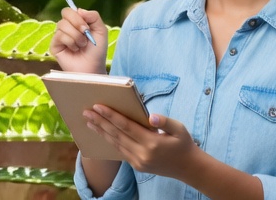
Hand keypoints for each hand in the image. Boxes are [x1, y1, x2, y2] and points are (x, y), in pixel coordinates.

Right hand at [49, 7, 108, 73]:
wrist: (93, 68)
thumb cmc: (97, 51)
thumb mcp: (101, 31)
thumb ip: (94, 16)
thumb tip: (79, 10)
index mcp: (76, 23)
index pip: (71, 10)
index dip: (78, 16)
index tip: (87, 26)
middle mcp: (66, 27)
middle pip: (65, 13)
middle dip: (77, 23)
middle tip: (85, 34)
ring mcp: (59, 36)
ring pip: (62, 25)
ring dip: (76, 36)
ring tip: (81, 46)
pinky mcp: (54, 45)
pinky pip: (59, 35)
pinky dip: (70, 42)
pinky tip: (74, 50)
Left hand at [82, 106, 200, 181]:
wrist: (189, 168)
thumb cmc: (183, 144)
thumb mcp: (179, 129)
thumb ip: (165, 121)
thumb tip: (151, 116)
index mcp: (152, 142)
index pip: (126, 126)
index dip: (110, 115)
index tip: (97, 106)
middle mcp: (143, 154)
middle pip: (116, 135)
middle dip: (100, 122)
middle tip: (86, 111)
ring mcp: (139, 162)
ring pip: (116, 144)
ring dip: (101, 132)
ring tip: (89, 122)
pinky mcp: (137, 166)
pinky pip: (120, 151)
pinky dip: (110, 141)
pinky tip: (102, 133)